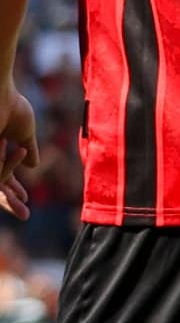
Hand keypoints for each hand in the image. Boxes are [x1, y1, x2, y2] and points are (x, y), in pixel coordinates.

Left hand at [0, 84, 35, 219]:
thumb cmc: (10, 105)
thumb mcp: (25, 132)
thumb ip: (29, 148)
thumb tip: (33, 165)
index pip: (3, 175)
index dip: (14, 189)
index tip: (27, 200)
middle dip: (10, 201)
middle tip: (25, 216)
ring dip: (8, 197)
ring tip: (23, 211)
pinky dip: (5, 170)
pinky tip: (11, 172)